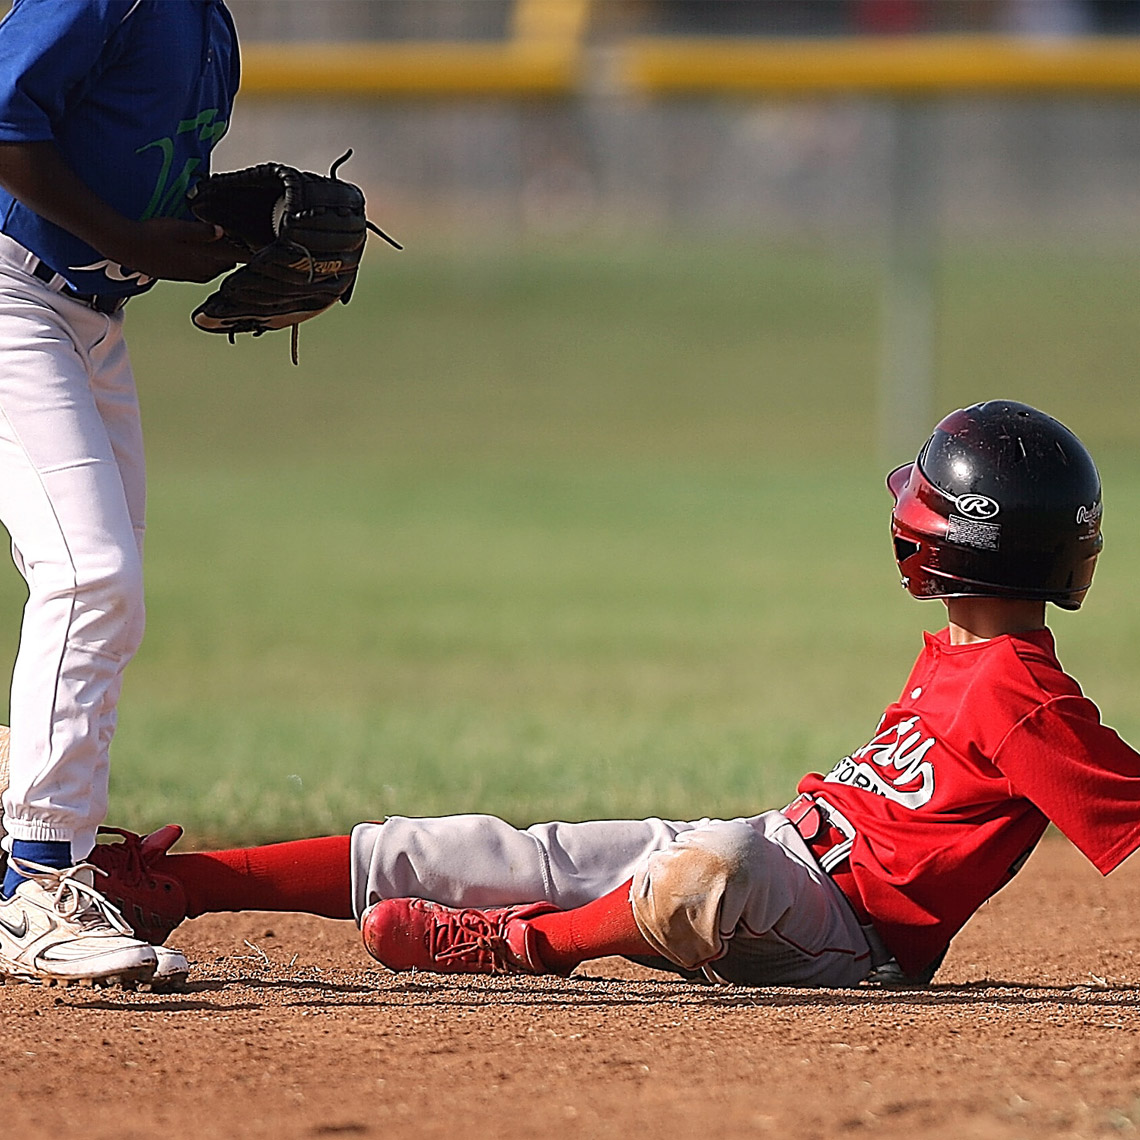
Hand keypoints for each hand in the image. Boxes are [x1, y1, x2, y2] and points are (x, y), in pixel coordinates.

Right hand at [107, 218, 244, 282]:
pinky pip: (199, 272)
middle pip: (223, 266)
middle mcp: (197, 272)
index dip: (240, 251)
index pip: (230, 259)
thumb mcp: (180, 228)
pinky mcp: (177, 274)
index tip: (248, 244)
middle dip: (231, 256)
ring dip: (217, 260)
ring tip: (220, 247)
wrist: (126, 247)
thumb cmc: (152, 235)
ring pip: (211, 270)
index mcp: (201, 261)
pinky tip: (199, 254)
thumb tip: (221, 231)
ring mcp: (187, 275)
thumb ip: (202, 231)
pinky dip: (204, 263)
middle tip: (236, 242)